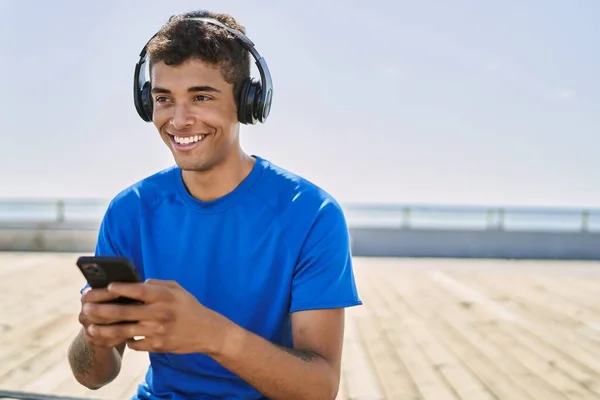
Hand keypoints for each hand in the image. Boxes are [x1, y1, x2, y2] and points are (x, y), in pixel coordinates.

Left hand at [83, 279, 234, 353]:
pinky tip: (113, 338)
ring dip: (104, 330)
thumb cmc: (189, 307)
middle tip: (86, 309)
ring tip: (90, 328)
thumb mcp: (177, 290)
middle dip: (101, 310)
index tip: (107, 287)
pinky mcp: (157, 345)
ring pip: (124, 331)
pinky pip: (135, 344)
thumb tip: (137, 283)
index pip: (138, 290)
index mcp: (164, 296)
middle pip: (124, 311)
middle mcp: (160, 313)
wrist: (207, 331)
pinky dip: (125, 341)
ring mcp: (158, 331)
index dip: (121, 288)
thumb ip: (157, 284)